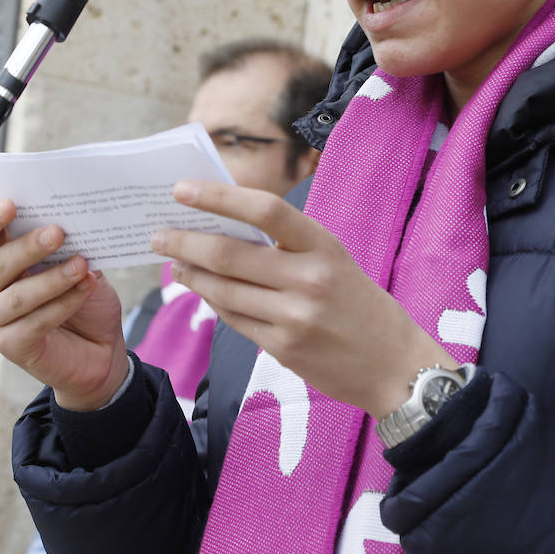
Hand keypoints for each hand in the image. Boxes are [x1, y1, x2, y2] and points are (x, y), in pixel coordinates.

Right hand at [0, 199, 129, 410]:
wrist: (102, 349)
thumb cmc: (87, 301)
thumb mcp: (83, 263)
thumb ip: (72, 245)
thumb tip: (76, 219)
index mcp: (4, 258)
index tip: (9, 204)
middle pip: (1, 262)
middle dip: (30, 246)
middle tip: (58, 233)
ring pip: (18, 295)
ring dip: (52, 279)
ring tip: (82, 266)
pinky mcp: (10, 345)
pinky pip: (34, 323)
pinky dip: (63, 304)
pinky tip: (85, 290)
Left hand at [152, 181, 454, 417]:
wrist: (394, 364)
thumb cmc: (359, 303)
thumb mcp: (334, 260)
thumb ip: (287, 245)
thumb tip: (224, 226)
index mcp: (324, 246)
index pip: (266, 211)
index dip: (220, 196)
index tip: (182, 189)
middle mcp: (309, 279)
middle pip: (230, 254)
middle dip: (185, 242)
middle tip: (160, 235)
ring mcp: (294, 317)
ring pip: (223, 290)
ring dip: (191, 274)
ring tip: (175, 262)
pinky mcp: (283, 348)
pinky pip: (234, 320)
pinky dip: (213, 302)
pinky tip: (202, 291)